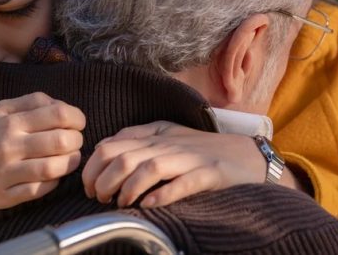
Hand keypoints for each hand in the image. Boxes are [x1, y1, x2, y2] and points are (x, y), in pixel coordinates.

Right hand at [0, 92, 85, 211]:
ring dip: (70, 163)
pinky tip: (53, 176)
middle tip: (75, 142)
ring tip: (69, 159)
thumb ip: (29, 102)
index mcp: (10, 121)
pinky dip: (53, 183)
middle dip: (77, 141)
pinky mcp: (4, 196)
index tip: (78, 123)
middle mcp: (9, 146)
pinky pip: (39, 190)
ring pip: (53, 168)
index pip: (58, 114)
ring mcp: (6, 173)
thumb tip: (61, 105)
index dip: (77, 118)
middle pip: (61, 141)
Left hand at [82, 121, 265, 207]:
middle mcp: (169, 143)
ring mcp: (190, 158)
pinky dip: (163, 194)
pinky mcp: (210, 174)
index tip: (89, 187)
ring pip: (149, 167)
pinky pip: (183, 183)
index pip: (111, 144)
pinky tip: (149, 204)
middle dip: (104, 180)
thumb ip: (135, 142)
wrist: (248, 156)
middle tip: (100, 198)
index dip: (93, 167)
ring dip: (128, 187)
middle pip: (124, 156)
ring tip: (120, 203)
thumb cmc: (200, 152)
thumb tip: (101, 152)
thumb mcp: (165, 140)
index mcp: (154, 134)